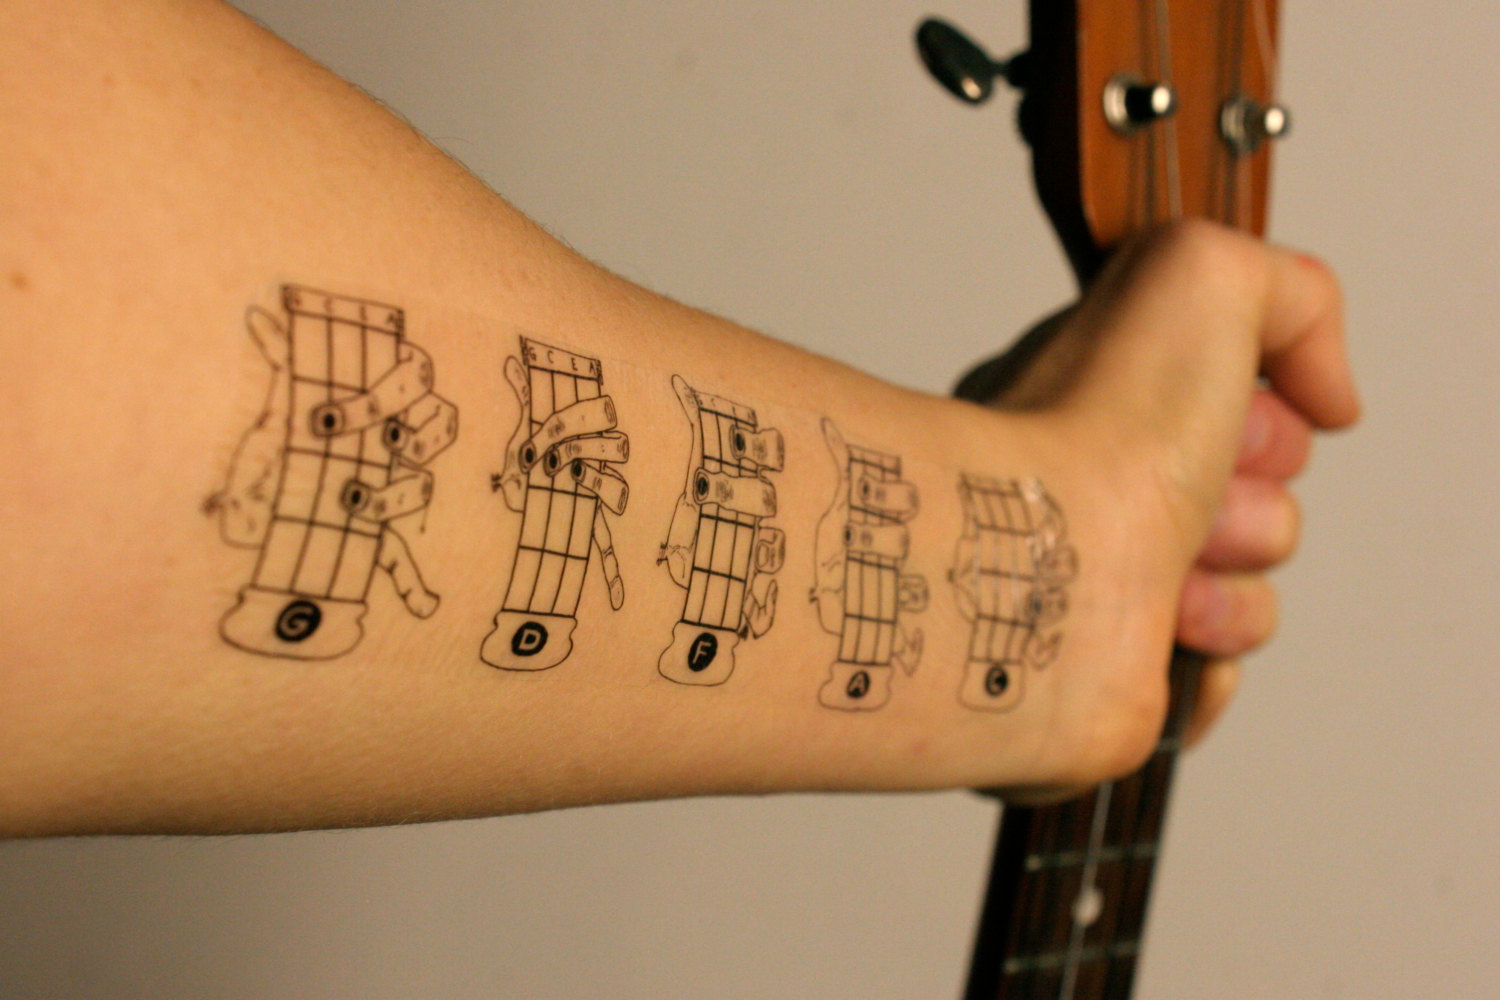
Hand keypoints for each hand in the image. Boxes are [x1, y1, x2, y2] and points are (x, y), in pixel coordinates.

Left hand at [963, 220, 1357, 767]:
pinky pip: (1216, 668)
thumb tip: (1327, 396)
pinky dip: (1213, 652)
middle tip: (1196, 487)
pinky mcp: (1116, 665)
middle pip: (1258, 493)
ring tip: (1173, 566)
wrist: (1039, 562)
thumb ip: (1289, 292)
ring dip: (1237, 573)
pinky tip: (1172, 626)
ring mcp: (1108, 576)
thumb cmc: (1098, 424)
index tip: (1227, 408)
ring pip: (1249, 583)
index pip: (1237, 402)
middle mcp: (1101, 482)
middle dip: (1254, 493)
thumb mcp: (1203, 273)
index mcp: (1104, 394)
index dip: (1262, 409)